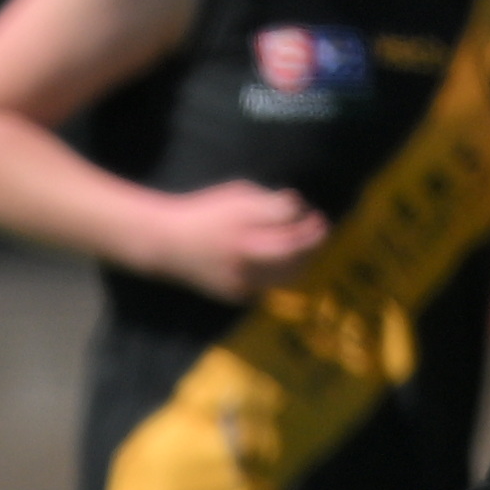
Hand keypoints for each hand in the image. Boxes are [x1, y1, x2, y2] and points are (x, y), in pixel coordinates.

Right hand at [149, 179, 328, 302]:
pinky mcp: (238, 295)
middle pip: (293, 255)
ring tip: (305, 247)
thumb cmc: (206, 212)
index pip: (288, 226)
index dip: (307, 223)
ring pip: (287, 276)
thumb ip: (269, 201)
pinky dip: (279, 272)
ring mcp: (241, 279)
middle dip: (312, 243)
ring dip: (303, 261)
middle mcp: (243, 256)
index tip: (317, 217)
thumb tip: (299, 208)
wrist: (168, 244)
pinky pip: (270, 285)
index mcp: (243, 227)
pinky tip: (278, 260)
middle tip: (320, 230)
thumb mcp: (237, 194)